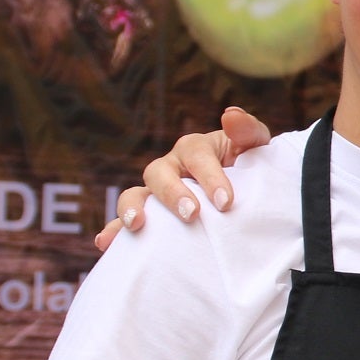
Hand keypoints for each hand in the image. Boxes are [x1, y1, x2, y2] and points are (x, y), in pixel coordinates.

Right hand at [94, 106, 274, 249]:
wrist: (246, 197)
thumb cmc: (248, 169)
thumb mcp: (254, 148)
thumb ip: (248, 130)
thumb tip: (228, 115)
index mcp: (195, 149)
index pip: (197, 155)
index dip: (210, 177)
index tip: (226, 202)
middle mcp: (170, 168)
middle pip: (159, 172)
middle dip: (172, 193)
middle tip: (192, 215)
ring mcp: (156, 194)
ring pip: (134, 195)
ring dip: (131, 208)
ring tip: (136, 225)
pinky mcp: (150, 218)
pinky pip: (124, 224)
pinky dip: (112, 232)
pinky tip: (105, 244)